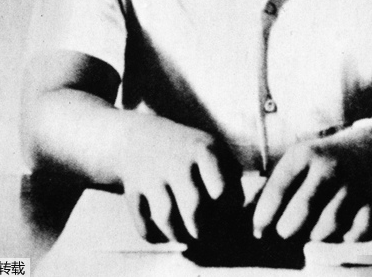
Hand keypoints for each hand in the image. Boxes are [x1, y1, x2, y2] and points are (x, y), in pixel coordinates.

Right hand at [118, 115, 242, 242]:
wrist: (138, 134)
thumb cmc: (185, 147)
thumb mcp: (210, 147)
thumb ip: (230, 173)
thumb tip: (240, 208)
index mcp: (203, 149)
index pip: (222, 189)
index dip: (227, 208)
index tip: (225, 211)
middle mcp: (176, 161)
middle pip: (194, 208)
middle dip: (202, 230)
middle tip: (204, 233)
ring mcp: (152, 175)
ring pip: (166, 219)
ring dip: (179, 236)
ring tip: (186, 238)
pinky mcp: (132, 189)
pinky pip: (143, 224)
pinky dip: (153, 236)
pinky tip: (162, 234)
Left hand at [252, 126, 371, 241]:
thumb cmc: (330, 155)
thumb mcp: (304, 155)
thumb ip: (282, 180)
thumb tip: (252, 209)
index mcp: (305, 154)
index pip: (278, 188)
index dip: (264, 214)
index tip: (258, 230)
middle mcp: (327, 168)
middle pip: (301, 212)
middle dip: (287, 229)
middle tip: (284, 232)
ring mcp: (351, 185)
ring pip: (326, 228)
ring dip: (315, 236)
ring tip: (310, 231)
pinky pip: (352, 234)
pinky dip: (343, 239)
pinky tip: (337, 232)